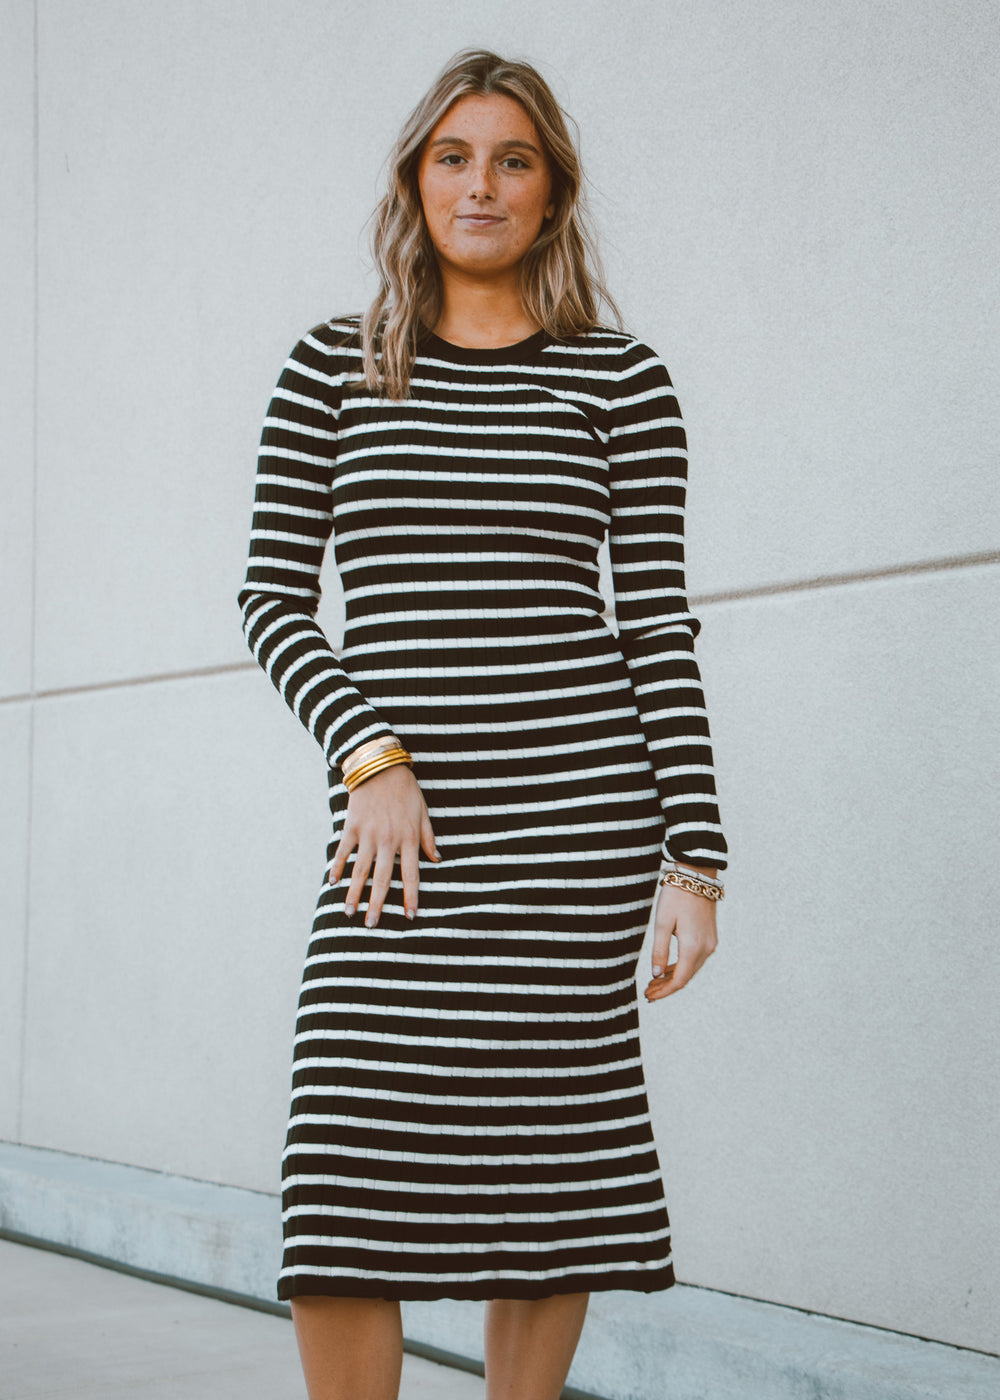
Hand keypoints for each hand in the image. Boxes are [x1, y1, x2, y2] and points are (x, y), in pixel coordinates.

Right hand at [327, 765, 438, 927]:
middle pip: (382, 879)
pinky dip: (336, 867)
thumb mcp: (423, 812)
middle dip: (377, 904)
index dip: (411, 897)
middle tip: (371, 925)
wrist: (379, 766)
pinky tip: (332, 883)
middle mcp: (388, 840)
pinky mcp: (352, 827)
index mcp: (408, 838)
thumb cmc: (405, 789)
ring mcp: (368, 834)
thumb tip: (437, 860)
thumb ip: (428, 838)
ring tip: (349, 912)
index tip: (409, 916)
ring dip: (354, 893)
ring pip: (360, 870)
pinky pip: (343, 851)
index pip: (411, 875)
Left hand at [643, 880, 717, 1001]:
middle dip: (666, 987)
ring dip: (673, 978)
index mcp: (693, 947)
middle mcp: (706, 949)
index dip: (664, 992)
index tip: (649, 997)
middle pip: (686, 977)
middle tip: (648, 992)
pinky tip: (668, 969)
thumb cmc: (676, 896)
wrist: (697, 876)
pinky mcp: (710, 938)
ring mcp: (710, 943)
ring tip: (654, 983)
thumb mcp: (662, 922)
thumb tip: (656, 974)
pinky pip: (695, 959)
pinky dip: (681, 967)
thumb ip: (659, 950)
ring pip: (691, 969)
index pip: (679, 980)